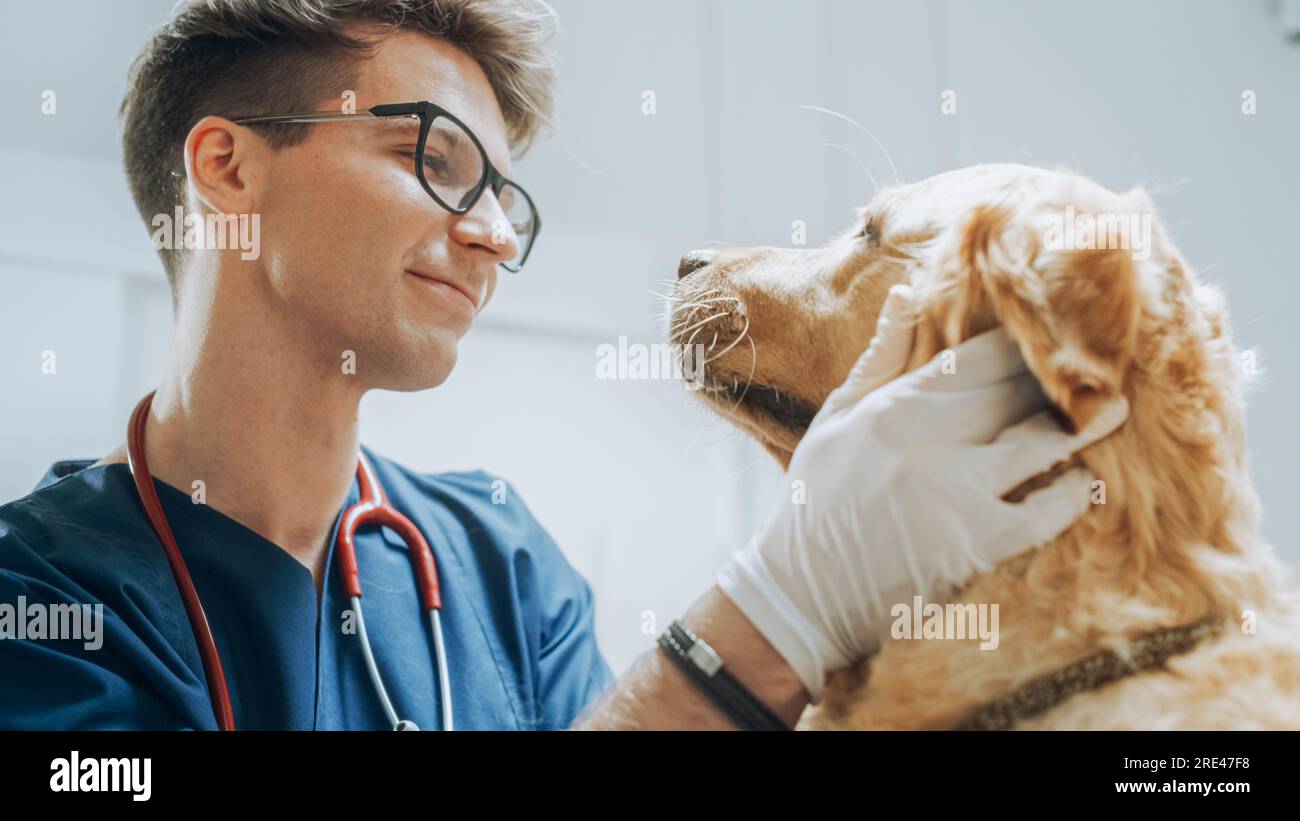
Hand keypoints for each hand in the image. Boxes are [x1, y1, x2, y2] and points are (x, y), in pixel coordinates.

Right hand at [714, 284, 1128, 700]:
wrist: (802, 593)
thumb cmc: (817, 500)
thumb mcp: (836, 419)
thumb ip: (879, 356)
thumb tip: (906, 292)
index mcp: (895, 406)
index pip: (981, 356)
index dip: (1026, 341)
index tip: (1058, 331)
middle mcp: (930, 441)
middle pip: (1020, 393)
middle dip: (1064, 378)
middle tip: (1103, 366)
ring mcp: (957, 492)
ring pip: (1043, 442)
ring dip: (1086, 425)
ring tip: (1115, 408)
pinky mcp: (978, 543)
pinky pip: (1045, 510)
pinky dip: (1071, 494)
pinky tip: (1085, 483)